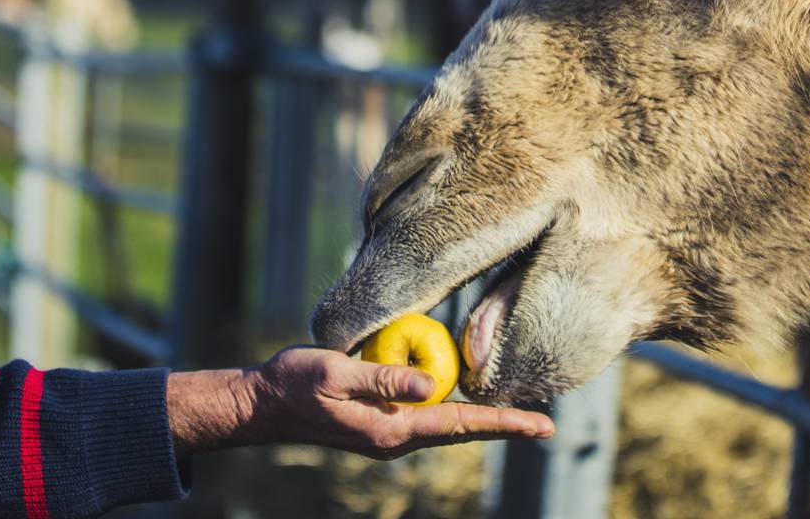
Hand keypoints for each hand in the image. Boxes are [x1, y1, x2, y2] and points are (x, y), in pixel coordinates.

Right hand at [168, 346, 554, 459]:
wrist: (264, 403)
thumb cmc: (295, 383)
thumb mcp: (337, 372)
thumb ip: (384, 378)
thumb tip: (433, 384)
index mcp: (391, 430)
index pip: (460, 425)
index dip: (503, 423)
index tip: (540, 426)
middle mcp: (396, 438)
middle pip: (462, 431)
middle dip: (504, 426)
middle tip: (545, 425)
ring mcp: (388, 434)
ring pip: (446, 426)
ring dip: (481, 419)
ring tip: (519, 414)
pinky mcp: (380, 424)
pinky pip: (425, 417)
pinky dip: (451, 409)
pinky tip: (466, 397)